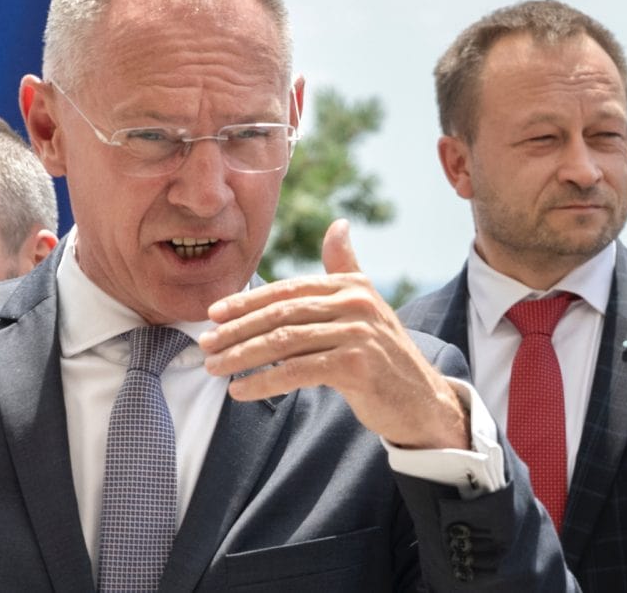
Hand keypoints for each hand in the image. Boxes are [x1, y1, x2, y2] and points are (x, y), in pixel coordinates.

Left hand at [198, 219, 468, 449]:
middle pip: (280, 313)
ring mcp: (358, 333)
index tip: (213, 314)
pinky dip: (263, 381)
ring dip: (242, 355)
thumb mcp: (365, 306)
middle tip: (205, 343)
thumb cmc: (384, 355)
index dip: (247, 301)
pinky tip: (239, 391)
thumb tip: (338, 225)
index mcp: (350, 285)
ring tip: (214, 367)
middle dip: (236, 329)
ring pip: (284, 341)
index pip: (287, 289)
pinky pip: (297, 371)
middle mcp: (356, 302)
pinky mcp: (357, 365)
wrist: (422, 401)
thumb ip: (345, 268)